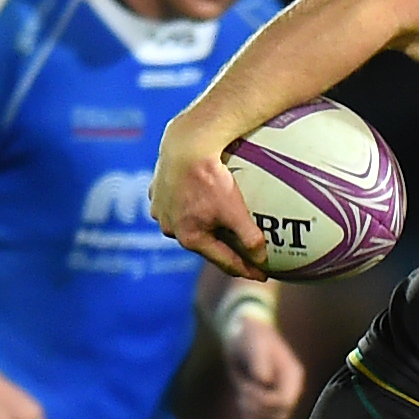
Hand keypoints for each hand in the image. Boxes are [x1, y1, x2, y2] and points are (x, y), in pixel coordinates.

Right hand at [150, 122, 269, 280]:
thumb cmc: (210, 178)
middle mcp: (169, 228)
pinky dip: (190, 206)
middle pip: (204, 244)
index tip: (262, 275)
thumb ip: (250, 237)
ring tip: (221, 224)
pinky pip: (177, 204)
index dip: (246, 270)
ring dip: (205, 226)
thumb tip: (262, 259)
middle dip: (224, 249)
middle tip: (245, 252)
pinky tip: (202, 200)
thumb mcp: (235, 210)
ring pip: (187, 224)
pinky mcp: (156, 191)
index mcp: (189, 237)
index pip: (223, 261)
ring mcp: (159, 210)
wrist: (185, 144)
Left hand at [224, 309, 304, 418]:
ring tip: (241, 403)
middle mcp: (289, 389)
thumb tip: (264, 380)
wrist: (245, 333)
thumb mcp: (255, 345)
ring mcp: (279, 396)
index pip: (284, 402)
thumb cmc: (251, 336)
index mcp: (292, 376)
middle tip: (241, 397)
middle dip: (257, 411)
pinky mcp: (267, 401)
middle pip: (279, 415)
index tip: (247, 390)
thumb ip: (260, 362)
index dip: (264, 402)